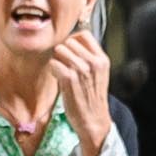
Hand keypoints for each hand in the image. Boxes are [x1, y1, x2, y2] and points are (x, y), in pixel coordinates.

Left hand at [49, 34, 113, 155]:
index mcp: (102, 59)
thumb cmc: (92, 98)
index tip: (70, 51)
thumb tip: (71, 42)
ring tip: (62, 72)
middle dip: (63, 51)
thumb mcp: (98, 74)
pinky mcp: (69, 78)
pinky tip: (59, 79)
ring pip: (59, 50)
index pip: (84, 34)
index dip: (73, 40)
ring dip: (57, 60)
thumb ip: (89, 57)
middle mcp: (94, 62)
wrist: (93, 121)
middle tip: (64, 65)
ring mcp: (82, 69)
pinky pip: (53, 63)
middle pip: (69, 41)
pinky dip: (53, 70)